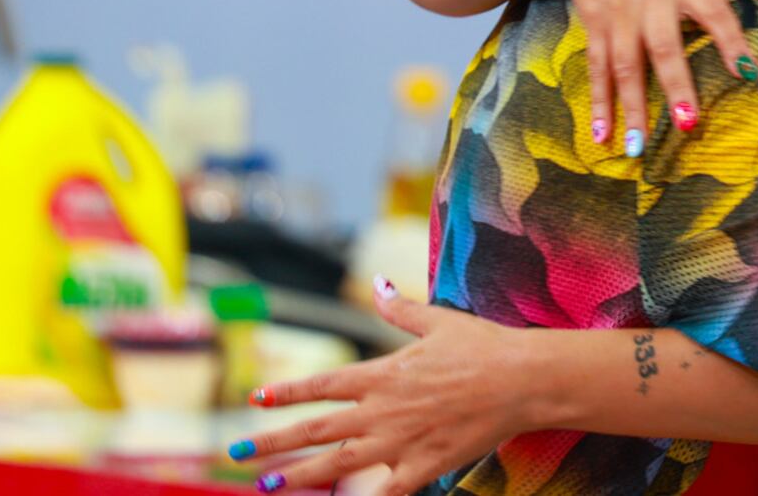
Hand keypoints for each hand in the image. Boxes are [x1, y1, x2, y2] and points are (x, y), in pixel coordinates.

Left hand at [236, 285, 531, 495]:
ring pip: (339, 464)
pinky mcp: (425, 466)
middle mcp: (383, 410)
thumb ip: (400, 309)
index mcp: (383, 373)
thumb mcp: (438, 321)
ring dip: (299, 475)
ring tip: (267, 485)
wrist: (522, 380)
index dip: (286, 392)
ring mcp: (401, 441)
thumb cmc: (483, 346)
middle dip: (273, 441)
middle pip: (317, 428)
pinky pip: (387, 492)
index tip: (255, 399)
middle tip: (236, 451)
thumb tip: (376, 282)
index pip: (322, 385)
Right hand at [549, 0, 757, 149]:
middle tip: (688, 123)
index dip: (731, 42)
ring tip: (638, 146)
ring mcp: (621, 17)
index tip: (747, 75)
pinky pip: (597, 68)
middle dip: (675, 85)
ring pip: (627, 66)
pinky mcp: (596, 28)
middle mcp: (652, 1)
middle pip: (665, 47)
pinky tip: (601, 135)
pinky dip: (598, 102)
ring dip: (632, 106)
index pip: (714, 13)